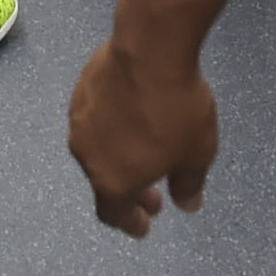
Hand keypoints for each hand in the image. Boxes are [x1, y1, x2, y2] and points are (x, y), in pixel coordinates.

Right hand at [67, 37, 218, 238]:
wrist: (150, 50)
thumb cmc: (176, 110)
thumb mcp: (196, 154)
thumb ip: (188, 185)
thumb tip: (185, 205)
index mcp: (112, 180)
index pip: (113, 214)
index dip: (130, 222)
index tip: (144, 225)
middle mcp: (87, 155)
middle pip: (105, 181)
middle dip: (130, 190)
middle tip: (154, 193)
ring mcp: (79, 120)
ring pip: (98, 148)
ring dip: (119, 155)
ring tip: (144, 149)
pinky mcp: (81, 89)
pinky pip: (97, 118)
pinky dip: (113, 126)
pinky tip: (133, 114)